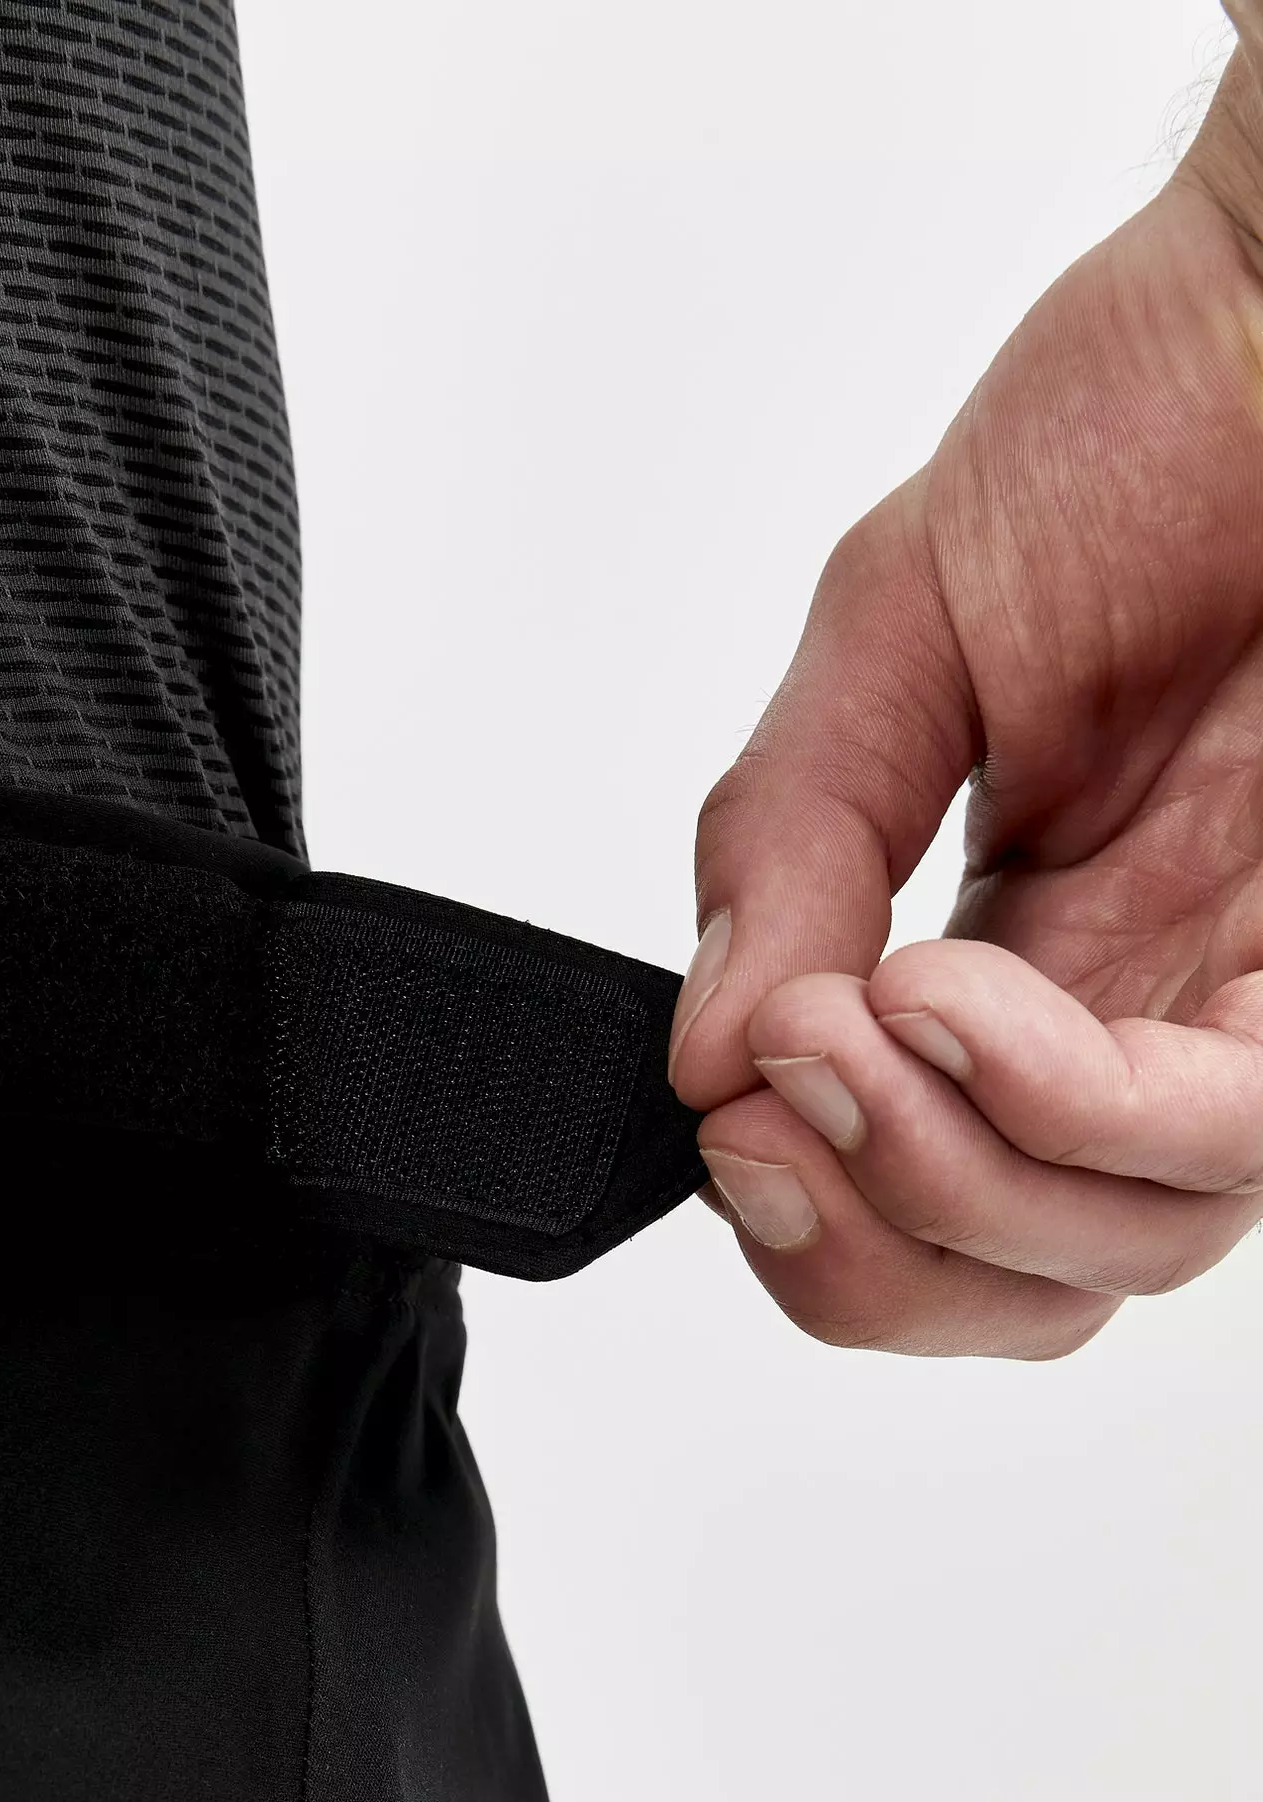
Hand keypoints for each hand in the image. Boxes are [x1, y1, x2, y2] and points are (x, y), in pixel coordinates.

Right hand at [669, 49, 1262, 1355]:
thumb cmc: (1135, 421)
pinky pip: (1228, 1132)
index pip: (911, 1185)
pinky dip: (1060, 1105)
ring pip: (1122, 1243)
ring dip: (946, 1173)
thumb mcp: (886, 638)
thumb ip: (784, 848)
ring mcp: (1249, 996)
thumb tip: (697, 1055)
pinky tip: (943, 998)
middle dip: (867, 1247)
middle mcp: (1145, 1006)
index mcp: (1026, 957)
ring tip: (843, 1031)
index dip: (810, 1215)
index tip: (721, 1118)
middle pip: (1021, 1275)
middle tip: (768, 1123)